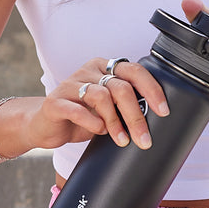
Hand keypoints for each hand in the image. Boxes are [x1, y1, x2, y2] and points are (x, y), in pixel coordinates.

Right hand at [24, 57, 169, 150]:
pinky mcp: (54, 101)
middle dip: (136, 115)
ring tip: (121, 140)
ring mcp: (70, 84)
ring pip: (102, 97)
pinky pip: (78, 109)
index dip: (152, 89)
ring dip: (115, 122)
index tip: (163, 111)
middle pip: (120, 87)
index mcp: (104, 68)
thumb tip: (158, 121)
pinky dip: (92, 123)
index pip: (134, 71)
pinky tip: (98, 131)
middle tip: (144, 139)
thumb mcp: (108, 110)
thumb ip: (125, 106)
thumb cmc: (81, 118)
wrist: (45, 127)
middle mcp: (88, 71)